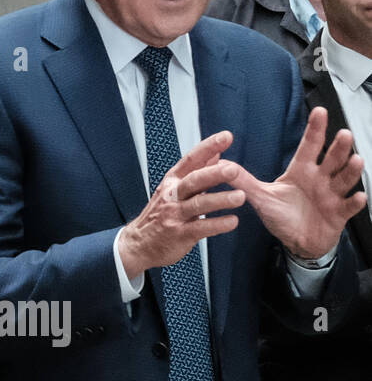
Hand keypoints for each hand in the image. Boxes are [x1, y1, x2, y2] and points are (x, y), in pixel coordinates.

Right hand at [116, 130, 244, 278]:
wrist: (139, 243)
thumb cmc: (160, 214)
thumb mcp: (174, 189)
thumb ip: (197, 171)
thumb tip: (216, 153)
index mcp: (173, 181)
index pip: (191, 159)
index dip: (208, 147)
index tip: (226, 136)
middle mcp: (172, 195)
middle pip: (193, 180)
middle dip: (214, 174)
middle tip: (233, 169)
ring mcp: (175, 214)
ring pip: (198, 204)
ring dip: (220, 200)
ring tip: (240, 196)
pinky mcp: (179, 234)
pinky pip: (200, 227)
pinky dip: (217, 224)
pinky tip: (232, 221)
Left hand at [228, 106, 366, 258]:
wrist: (297, 241)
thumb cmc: (282, 215)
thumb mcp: (261, 197)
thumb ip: (244, 180)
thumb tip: (222, 164)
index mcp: (301, 171)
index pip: (309, 146)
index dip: (315, 129)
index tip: (320, 111)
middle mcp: (320, 179)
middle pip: (332, 159)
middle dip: (339, 147)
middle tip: (344, 134)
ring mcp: (331, 196)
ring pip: (344, 179)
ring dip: (350, 170)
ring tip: (356, 159)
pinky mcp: (339, 214)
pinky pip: (348, 206)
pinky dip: (355, 202)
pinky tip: (359, 196)